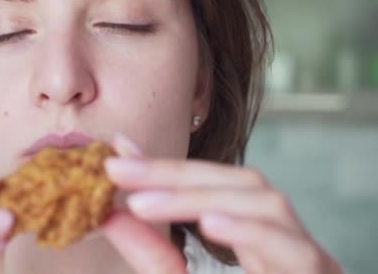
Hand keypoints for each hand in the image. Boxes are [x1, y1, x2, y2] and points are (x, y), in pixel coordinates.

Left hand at [101, 134, 342, 273]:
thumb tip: (111, 212)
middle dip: (176, 174)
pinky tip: (209, 225)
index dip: (165, 168)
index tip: (115, 157)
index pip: (213, 185)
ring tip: (143, 203)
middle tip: (118, 172)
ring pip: (268, 207)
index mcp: (255, 237)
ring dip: (202, 198)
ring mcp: (306, 261)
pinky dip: (252, 233)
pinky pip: (297, 252)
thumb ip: (151, 254)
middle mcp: (284, 241)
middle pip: (240, 183)